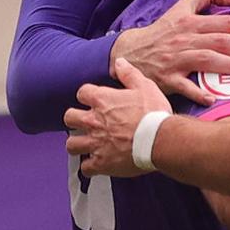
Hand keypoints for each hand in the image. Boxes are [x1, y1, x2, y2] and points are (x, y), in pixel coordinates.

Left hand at [66, 58, 170, 176]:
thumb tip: (119, 61)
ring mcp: (95, 143)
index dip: (88, 95)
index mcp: (102, 101)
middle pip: (69, 118)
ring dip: (78, 143)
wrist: (160, 140)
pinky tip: (98, 162)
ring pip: (72, 144)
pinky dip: (91, 166)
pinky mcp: (101, 163)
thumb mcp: (145, 86)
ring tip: (88, 143)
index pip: (82, 93)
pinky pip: (86, 168)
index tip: (95, 99)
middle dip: (76, 119)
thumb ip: (129, 74)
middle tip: (86, 121)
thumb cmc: (153, 112)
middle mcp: (93, 121)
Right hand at [110, 0, 229, 106]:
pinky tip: (214, 98)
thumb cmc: (164, 30)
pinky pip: (184, 86)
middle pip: (221, 41)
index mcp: (191, 22)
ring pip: (207, 61)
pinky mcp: (167, 78)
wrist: (130, 51)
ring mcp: (176, 59)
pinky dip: (199, 93)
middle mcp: (185, 39)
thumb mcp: (183, 6)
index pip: (226, 23)